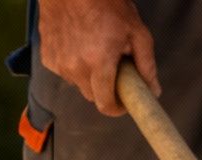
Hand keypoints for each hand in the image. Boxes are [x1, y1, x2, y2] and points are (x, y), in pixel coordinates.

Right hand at [38, 0, 159, 115]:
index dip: (118, 108)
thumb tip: (153, 91)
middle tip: (116, 69)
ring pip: (79, 84)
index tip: (124, 102)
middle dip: (106, 89)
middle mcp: (74, 67)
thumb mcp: (136, 31)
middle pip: (93, 96)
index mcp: (98, 62)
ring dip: (90, 75)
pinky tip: (80, 44)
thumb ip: (146, 65)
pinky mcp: (47, 57)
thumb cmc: (106, 3)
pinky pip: (65, 71)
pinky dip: (74, 64)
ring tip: (97, 50)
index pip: (105, 105)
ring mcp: (58, 62)